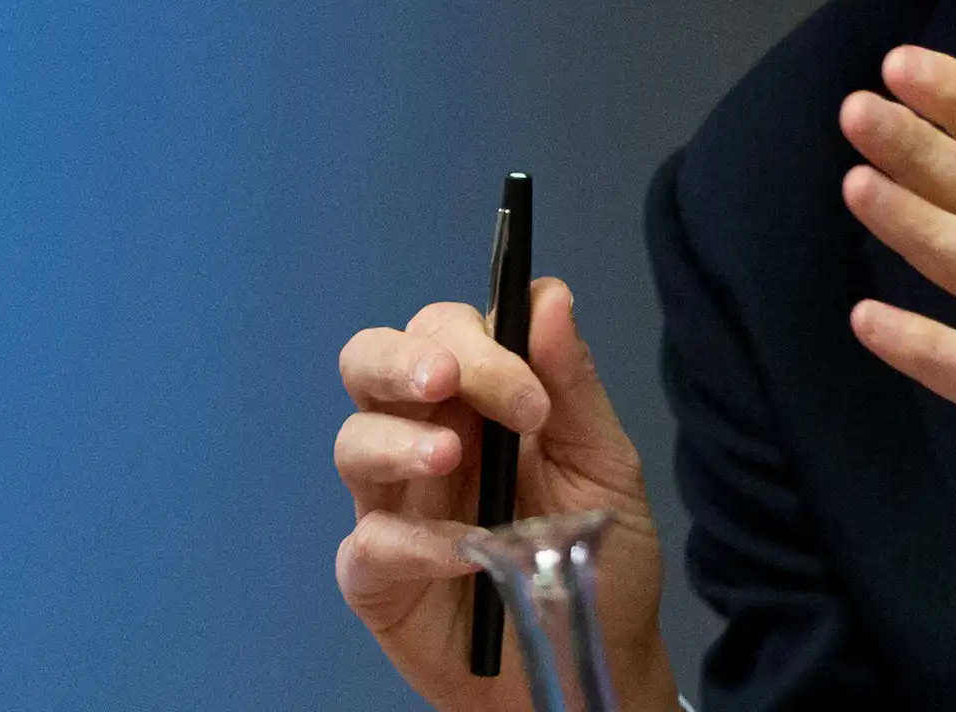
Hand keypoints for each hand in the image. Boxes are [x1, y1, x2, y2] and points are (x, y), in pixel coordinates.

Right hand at [335, 278, 676, 711]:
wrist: (593, 663)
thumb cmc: (599, 557)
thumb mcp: (603, 464)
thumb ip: (572, 383)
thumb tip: (549, 293)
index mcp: (476, 398)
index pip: (445, 330)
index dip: (478, 343)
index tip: (530, 395)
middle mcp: (424, 435)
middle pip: (371, 361)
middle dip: (401, 359)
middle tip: (445, 380)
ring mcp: (395, 504)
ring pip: (352, 440)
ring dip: (396, 440)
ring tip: (450, 461)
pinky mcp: (376, 577)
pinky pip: (366, 542)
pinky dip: (409, 542)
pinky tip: (460, 554)